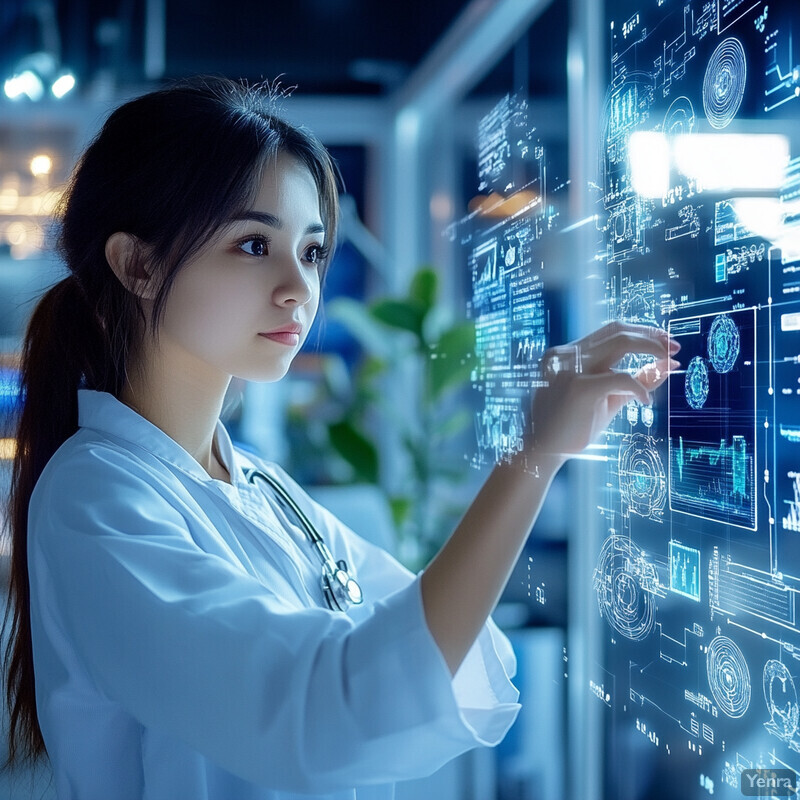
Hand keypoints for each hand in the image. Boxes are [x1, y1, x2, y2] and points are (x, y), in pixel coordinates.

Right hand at [529, 321, 679, 459]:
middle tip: (675, 345)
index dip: (642, 331)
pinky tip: (645, 400)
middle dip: (651, 335)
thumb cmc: (572, 427)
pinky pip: (621, 377)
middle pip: (618, 329)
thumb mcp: (608, 399)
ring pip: (620, 342)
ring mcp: (571, 369)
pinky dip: (639, 386)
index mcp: (568, 354)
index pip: (610, 331)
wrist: (542, 451)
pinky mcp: (579, 387)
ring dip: (650, 347)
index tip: (665, 341)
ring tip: (669, 360)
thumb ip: (635, 381)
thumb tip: (668, 365)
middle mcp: (567, 355)